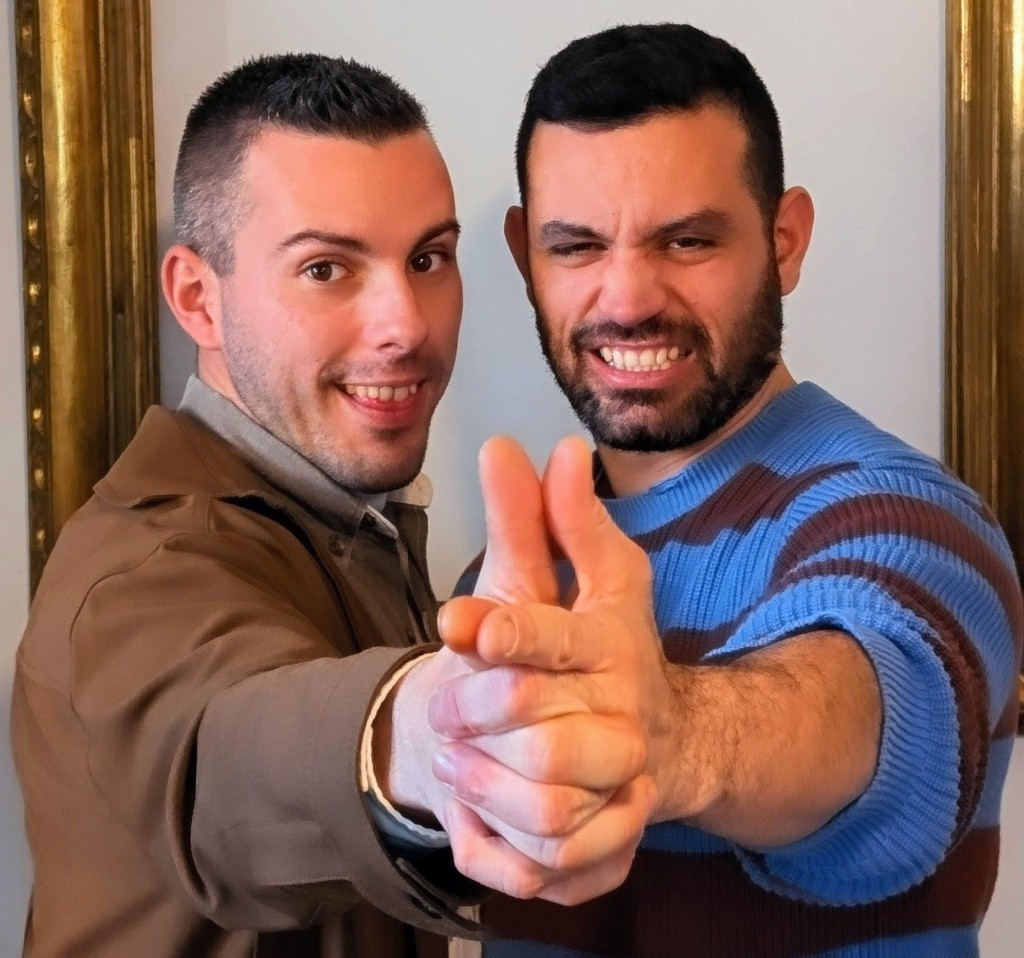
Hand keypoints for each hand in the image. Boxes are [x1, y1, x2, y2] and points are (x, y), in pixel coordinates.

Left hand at [431, 436, 666, 902]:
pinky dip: (506, 840)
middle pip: (533, 721)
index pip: (552, 636)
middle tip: (437, 704)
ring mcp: (622, 782)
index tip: (455, 622)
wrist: (667, 739)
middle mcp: (622, 714)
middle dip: (471, 709)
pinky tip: (480, 813)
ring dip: (481, 780)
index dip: (500, 630)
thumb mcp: (593, 576)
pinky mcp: (614, 836)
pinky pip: (553, 856)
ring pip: (542, 798)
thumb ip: (560, 518)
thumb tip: (552, 444)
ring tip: (451, 760)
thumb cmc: (614, 647)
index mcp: (610, 644)